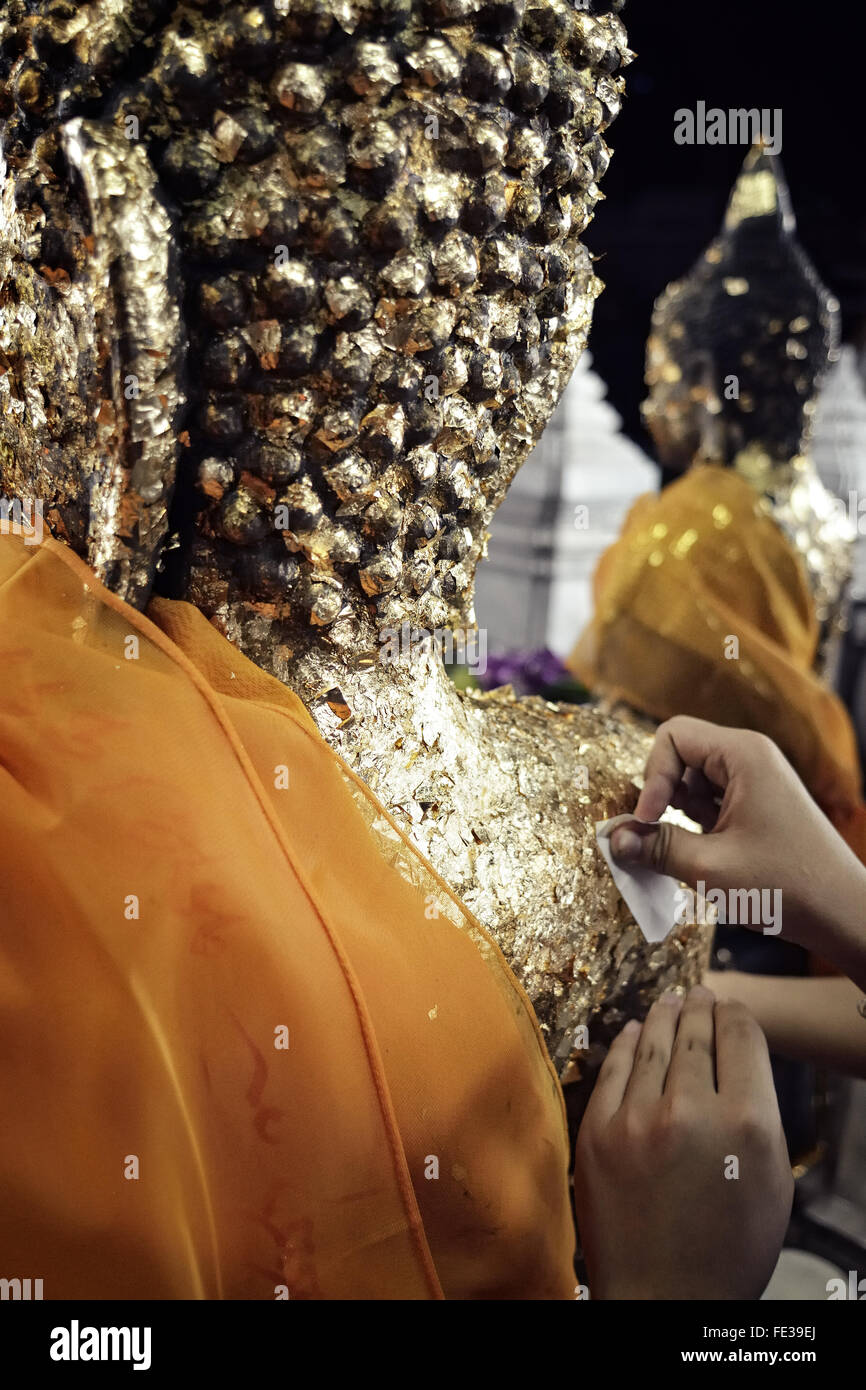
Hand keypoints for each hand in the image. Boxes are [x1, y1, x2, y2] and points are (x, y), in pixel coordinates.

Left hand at [574, 987, 792, 1299]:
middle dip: (700, 1006)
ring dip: (664, 1016)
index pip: (742, 1036)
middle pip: (697, 1031)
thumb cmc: (729, 1247)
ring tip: (671, 1003)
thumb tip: (740, 1057)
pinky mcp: (597, 1132)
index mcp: (747, 1125)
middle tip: (700, 994)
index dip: (736, 1013)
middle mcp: (692, 1112)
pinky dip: (628, 1044)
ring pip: (654, 1042)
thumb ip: (761, 1112)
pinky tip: (636, 1032)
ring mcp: (638, 1120)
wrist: (665, 1297)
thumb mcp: (773, 1181)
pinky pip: (614, 1070)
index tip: (730, 1007)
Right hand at [610, 716, 865, 984]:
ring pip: (692, 782)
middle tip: (656, 836)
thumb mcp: (709, 867)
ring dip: (677, 814)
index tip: (646, 820)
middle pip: (680, 755)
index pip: (672, 736)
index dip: (651, 776)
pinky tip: (700, 857)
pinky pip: (710, 801)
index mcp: (743, 754)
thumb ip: (655, 847)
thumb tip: (611, 839)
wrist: (842, 913)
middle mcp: (750, 758)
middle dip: (662, 795)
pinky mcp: (756, 805)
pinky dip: (694, 825)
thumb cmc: (785, 885)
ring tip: (684, 853)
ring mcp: (755, 781)